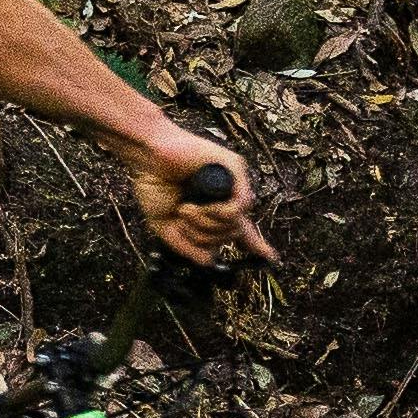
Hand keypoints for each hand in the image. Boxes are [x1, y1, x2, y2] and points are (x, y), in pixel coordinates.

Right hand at [141, 144, 275, 270]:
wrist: (146, 157)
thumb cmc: (154, 184)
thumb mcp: (165, 228)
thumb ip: (187, 247)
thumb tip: (210, 260)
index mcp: (212, 208)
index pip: (239, 229)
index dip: (254, 244)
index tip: (270, 257)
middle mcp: (226, 195)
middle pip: (231, 234)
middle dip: (204, 237)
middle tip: (182, 217)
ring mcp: (233, 182)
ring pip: (235, 224)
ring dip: (206, 225)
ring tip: (185, 208)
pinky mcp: (235, 168)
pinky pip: (240, 206)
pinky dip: (219, 214)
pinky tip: (202, 206)